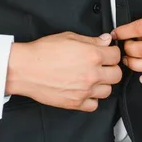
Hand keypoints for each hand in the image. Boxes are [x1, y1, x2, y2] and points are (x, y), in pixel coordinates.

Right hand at [5, 32, 121, 111]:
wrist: (25, 69)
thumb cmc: (42, 52)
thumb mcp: (69, 37)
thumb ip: (91, 40)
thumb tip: (105, 40)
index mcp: (92, 55)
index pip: (116, 55)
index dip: (112, 52)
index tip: (108, 53)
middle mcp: (92, 74)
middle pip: (117, 74)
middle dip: (111, 68)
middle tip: (102, 66)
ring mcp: (85, 90)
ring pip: (108, 91)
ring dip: (103, 84)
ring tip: (92, 78)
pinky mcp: (76, 103)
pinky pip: (94, 105)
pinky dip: (92, 99)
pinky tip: (85, 91)